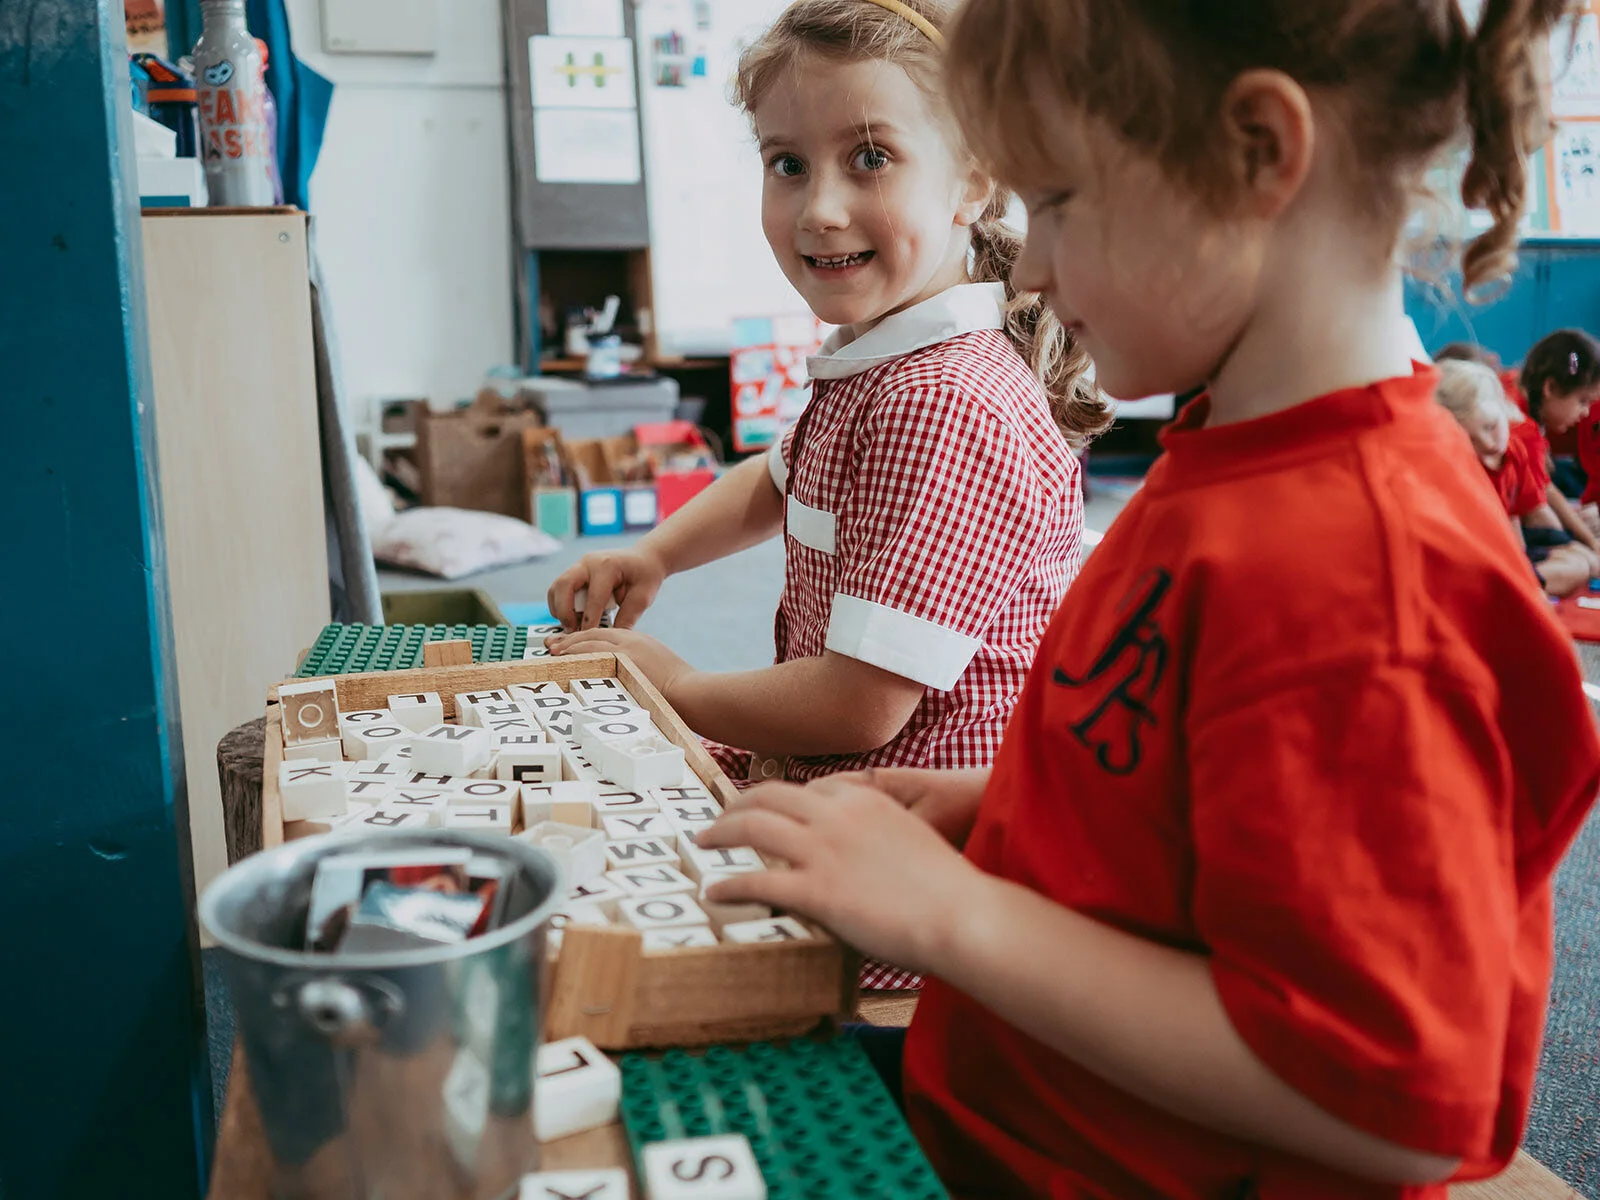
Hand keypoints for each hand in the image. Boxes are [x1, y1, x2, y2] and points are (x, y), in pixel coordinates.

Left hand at [546, 627, 694, 698]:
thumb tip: (624, 678)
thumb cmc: (680, 690)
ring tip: (552, 652)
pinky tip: (562, 659)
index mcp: (639, 641)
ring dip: (568, 646)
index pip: (604, 634)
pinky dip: (576, 654)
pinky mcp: (624, 661)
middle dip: (569, 640)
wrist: (691, 692)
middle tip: (550, 645)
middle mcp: (631, 641)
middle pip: (593, 635)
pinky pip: (594, 654)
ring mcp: (627, 650)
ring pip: (590, 642)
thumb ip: (638, 666)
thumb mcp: (657, 669)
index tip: (566, 643)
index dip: (582, 638)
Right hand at [547, 547, 666, 629]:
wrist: (643, 558)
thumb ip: (627, 617)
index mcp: (608, 566)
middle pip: (564, 585)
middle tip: (572, 631)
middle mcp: (589, 562)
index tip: (588, 638)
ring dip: (559, 609)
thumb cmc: (645, 576)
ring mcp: (579, 565)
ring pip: (556, 587)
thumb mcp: (643, 597)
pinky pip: (559, 589)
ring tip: (572, 626)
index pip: (593, 597)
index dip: (590, 621)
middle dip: (565, 612)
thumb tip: (611, 639)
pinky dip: (560, 605)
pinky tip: (573, 619)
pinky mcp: (575, 571)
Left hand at [698, 775, 986, 974]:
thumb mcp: (911, 844)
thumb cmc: (947, 890)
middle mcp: (838, 815)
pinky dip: (730, 885)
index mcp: (864, 800)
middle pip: (770, 795)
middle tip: (720, 821)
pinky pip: (757, 881)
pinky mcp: (817, 890)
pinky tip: (717, 892)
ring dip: (721, 833)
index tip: (766, 810)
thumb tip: (862, 859)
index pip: (809, 789)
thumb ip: (879, 840)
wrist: (961, 915)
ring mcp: (824, 850)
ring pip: (753, 826)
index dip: (780, 799)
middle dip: (738, 804)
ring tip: (706, 844)